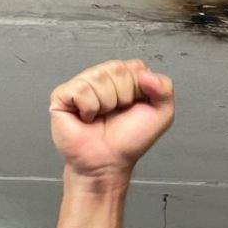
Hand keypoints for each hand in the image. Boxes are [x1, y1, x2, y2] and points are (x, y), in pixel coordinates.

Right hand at [49, 59, 173, 179]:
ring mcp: (81, 85)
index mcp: (125, 79)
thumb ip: (165, 89)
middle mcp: (103, 78)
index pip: (136, 66)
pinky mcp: (62, 95)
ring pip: (99, 77)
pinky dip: (89, 108)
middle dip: (124, 96)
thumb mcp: (162, 114)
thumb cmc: (129, 140)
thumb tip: (146, 74)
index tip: (136, 107)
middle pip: (118, 69)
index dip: (140, 89)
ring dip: (107, 103)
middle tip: (117, 113)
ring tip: (102, 116)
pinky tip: (87, 117)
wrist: (107, 161)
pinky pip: (81, 89)